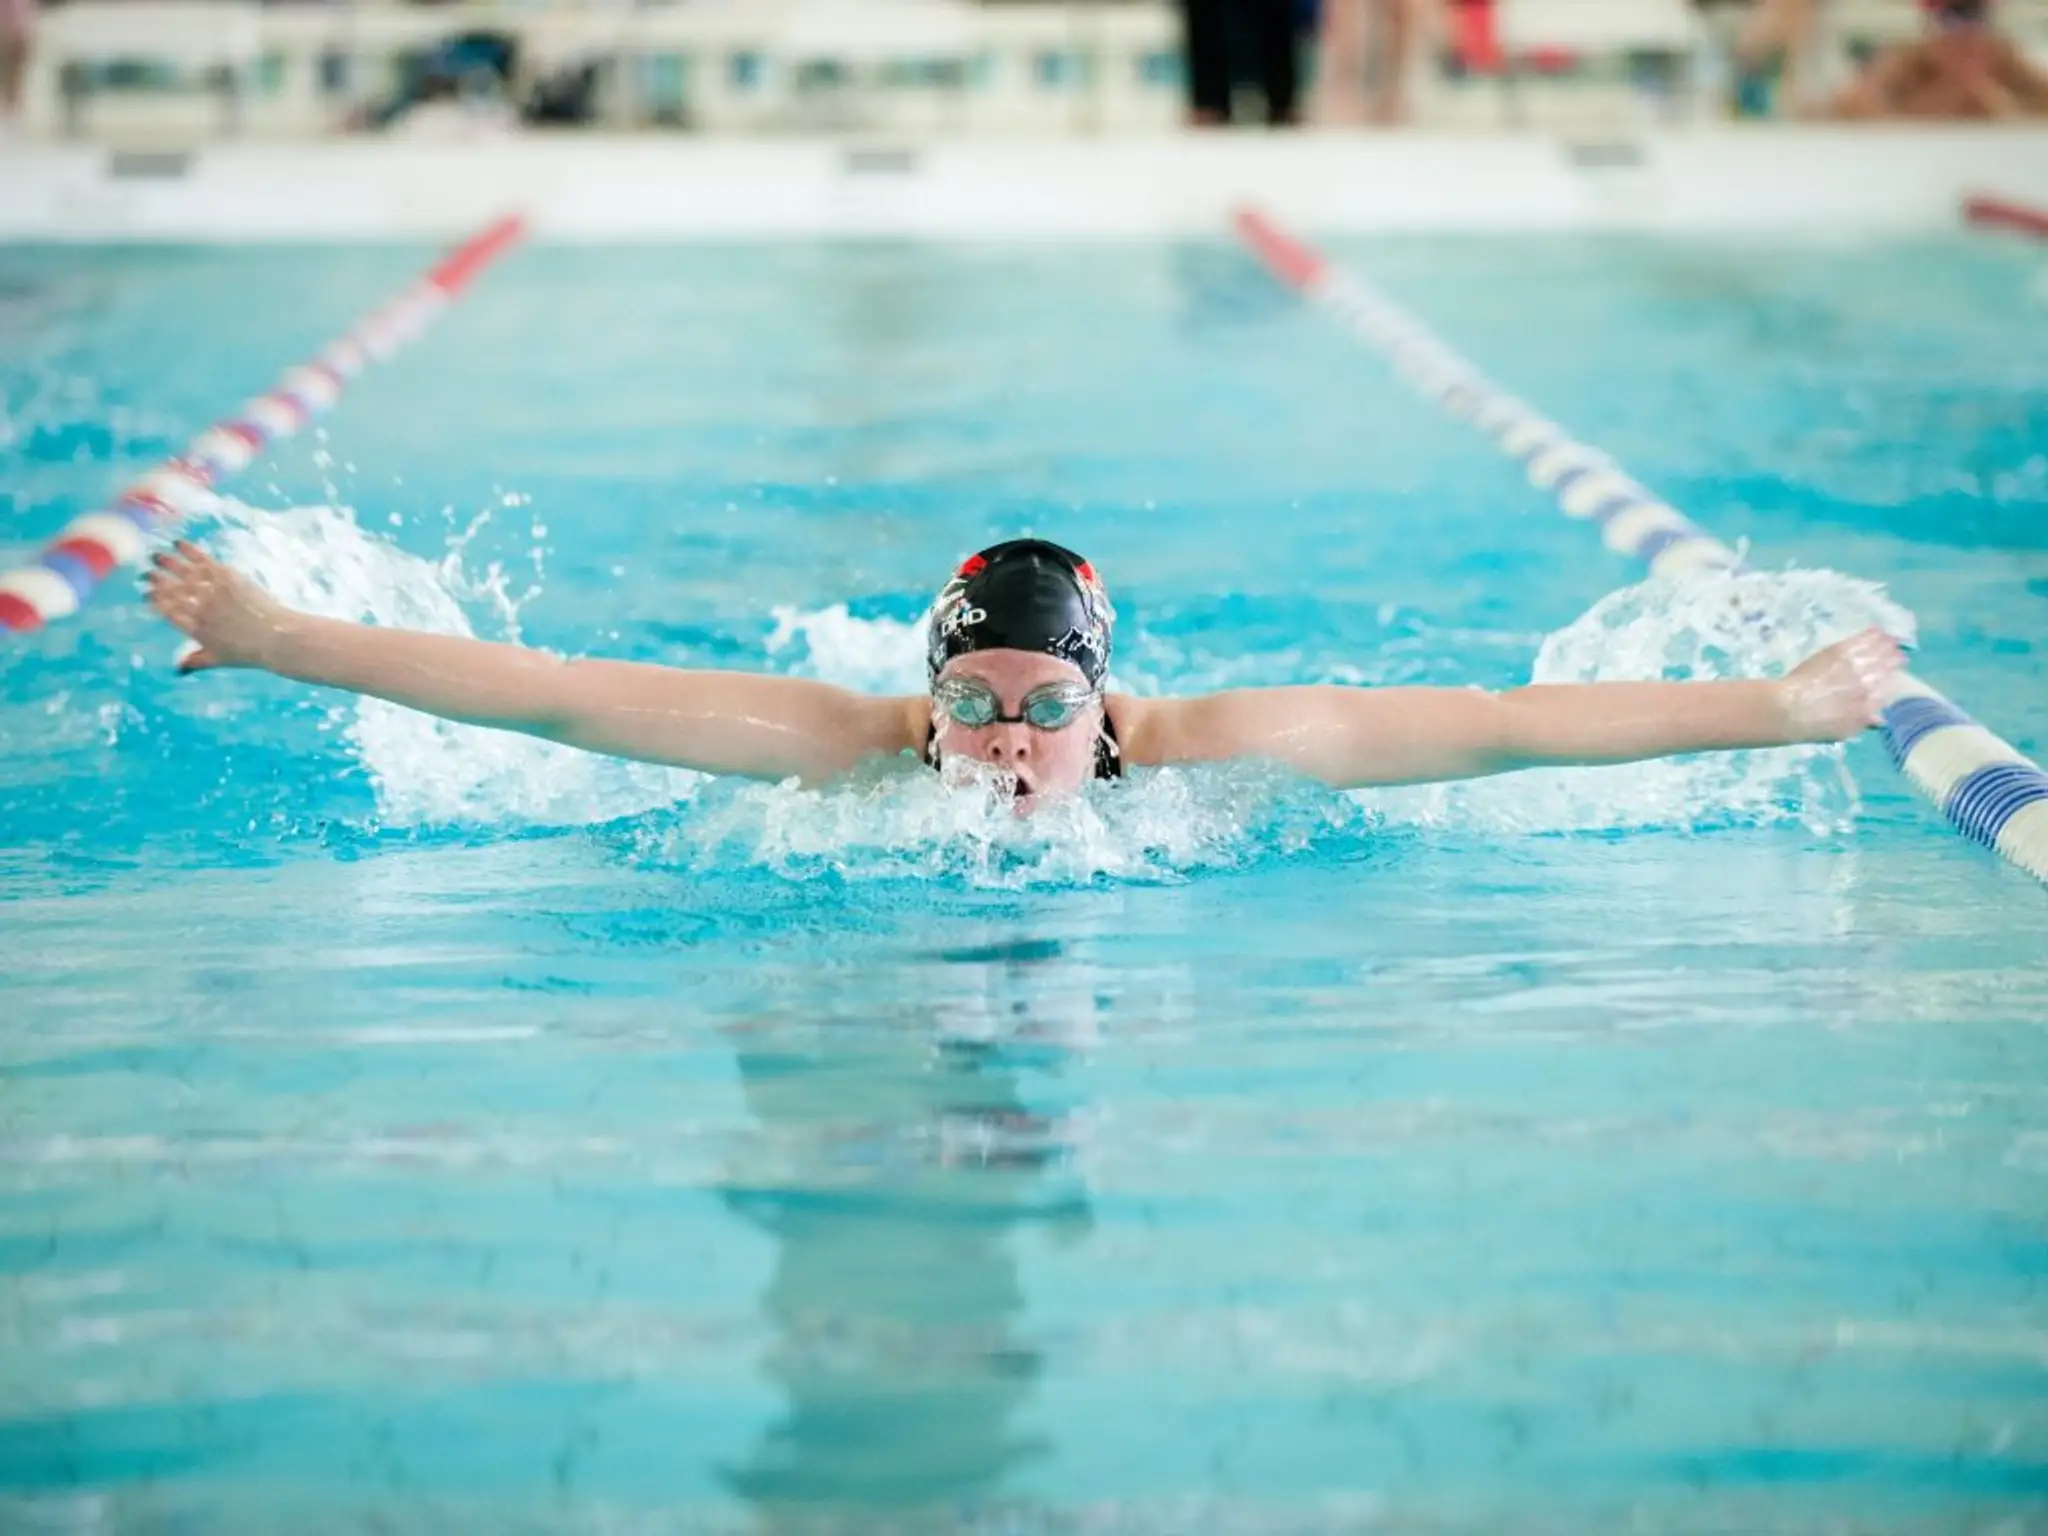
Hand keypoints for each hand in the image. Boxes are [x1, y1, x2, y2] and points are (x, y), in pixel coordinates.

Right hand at [144, 540, 292, 672]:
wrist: (277, 637)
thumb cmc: (249, 651)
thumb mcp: (219, 658)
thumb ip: (196, 661)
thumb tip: (177, 669)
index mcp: (194, 629)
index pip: (167, 611)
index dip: (155, 601)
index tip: (145, 594)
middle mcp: (200, 609)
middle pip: (172, 591)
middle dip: (156, 581)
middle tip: (146, 574)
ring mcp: (213, 592)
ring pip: (184, 574)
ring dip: (168, 564)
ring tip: (155, 557)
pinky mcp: (227, 577)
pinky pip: (203, 561)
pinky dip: (189, 551)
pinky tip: (178, 543)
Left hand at [1778, 628, 1906, 742]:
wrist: (1789, 709)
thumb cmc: (1814, 725)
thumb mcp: (1843, 730)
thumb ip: (1863, 722)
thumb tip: (1880, 720)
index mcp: (1870, 703)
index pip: (1887, 689)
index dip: (1891, 680)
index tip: (1894, 674)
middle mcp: (1868, 683)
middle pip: (1886, 667)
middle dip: (1893, 659)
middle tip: (1897, 654)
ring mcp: (1855, 666)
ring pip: (1876, 652)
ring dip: (1885, 644)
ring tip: (1890, 639)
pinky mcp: (1839, 652)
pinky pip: (1861, 642)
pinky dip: (1870, 636)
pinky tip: (1876, 631)